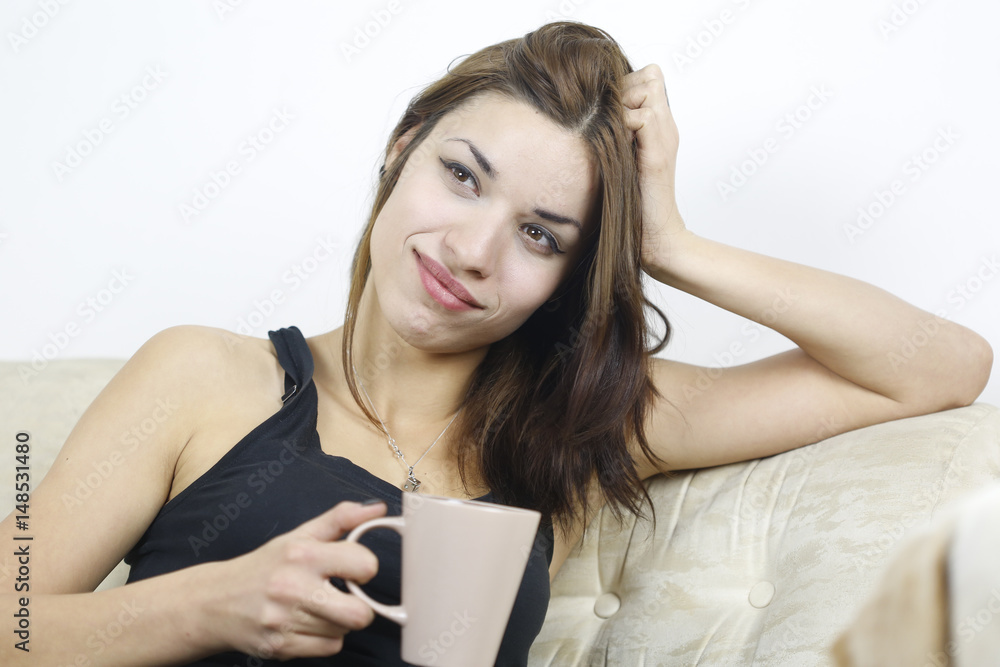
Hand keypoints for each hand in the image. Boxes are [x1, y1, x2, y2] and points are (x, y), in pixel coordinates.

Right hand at [205, 500, 386, 659]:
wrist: (216, 602)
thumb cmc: (265, 567)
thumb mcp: (300, 535)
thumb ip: (341, 519)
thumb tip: (378, 508)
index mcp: (303, 554)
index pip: (364, 565)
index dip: (365, 568)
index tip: (353, 569)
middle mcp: (293, 588)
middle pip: (359, 614)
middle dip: (359, 606)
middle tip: (343, 596)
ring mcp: (285, 620)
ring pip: (343, 632)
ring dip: (337, 622)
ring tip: (316, 608)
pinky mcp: (280, 647)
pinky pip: (328, 649)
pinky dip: (323, 639)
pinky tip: (306, 624)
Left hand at [622, 64, 686, 272]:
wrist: (655, 236)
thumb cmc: (631, 202)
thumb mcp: (619, 157)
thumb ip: (613, 133)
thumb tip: (583, 113)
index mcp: (659, 125)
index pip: (649, 75)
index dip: (628, 84)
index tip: (610, 113)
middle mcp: (666, 125)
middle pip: (647, 75)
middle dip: (623, 91)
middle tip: (609, 125)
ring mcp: (665, 137)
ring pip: (644, 89)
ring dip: (622, 108)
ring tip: (613, 138)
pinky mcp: (658, 153)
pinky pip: (641, 116)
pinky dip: (623, 127)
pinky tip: (615, 149)